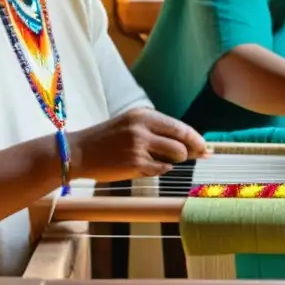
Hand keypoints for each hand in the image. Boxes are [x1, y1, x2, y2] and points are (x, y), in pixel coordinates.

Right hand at [66, 108, 208, 182]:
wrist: (78, 152)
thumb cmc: (107, 140)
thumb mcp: (131, 124)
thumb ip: (157, 130)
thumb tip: (190, 144)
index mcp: (144, 115)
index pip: (180, 127)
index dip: (197, 139)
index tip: (206, 148)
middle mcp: (143, 128)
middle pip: (183, 141)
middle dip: (192, 152)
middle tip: (196, 157)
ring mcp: (139, 146)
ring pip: (176, 156)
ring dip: (175, 161)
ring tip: (162, 160)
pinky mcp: (134, 163)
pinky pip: (161, 169)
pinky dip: (160, 169)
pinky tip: (150, 167)